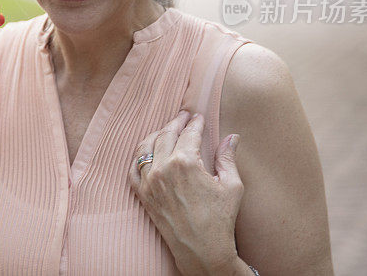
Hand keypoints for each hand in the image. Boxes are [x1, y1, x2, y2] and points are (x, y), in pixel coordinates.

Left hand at [129, 111, 243, 274]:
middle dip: (176, 122)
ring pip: (146, 147)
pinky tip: (148, 151)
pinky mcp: (142, 194)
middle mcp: (163, 168)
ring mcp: (149, 181)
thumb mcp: (231, 185)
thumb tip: (232, 137)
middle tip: (183, 116)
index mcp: (186, 162)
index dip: (195, 123)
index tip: (198, 117)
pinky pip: (134, 168)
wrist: (202, 249)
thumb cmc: (220, 219)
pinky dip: (139, 156)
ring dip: (156, 134)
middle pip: (166, 134)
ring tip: (165, 129)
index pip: (189, 133)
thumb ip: (228, 157)